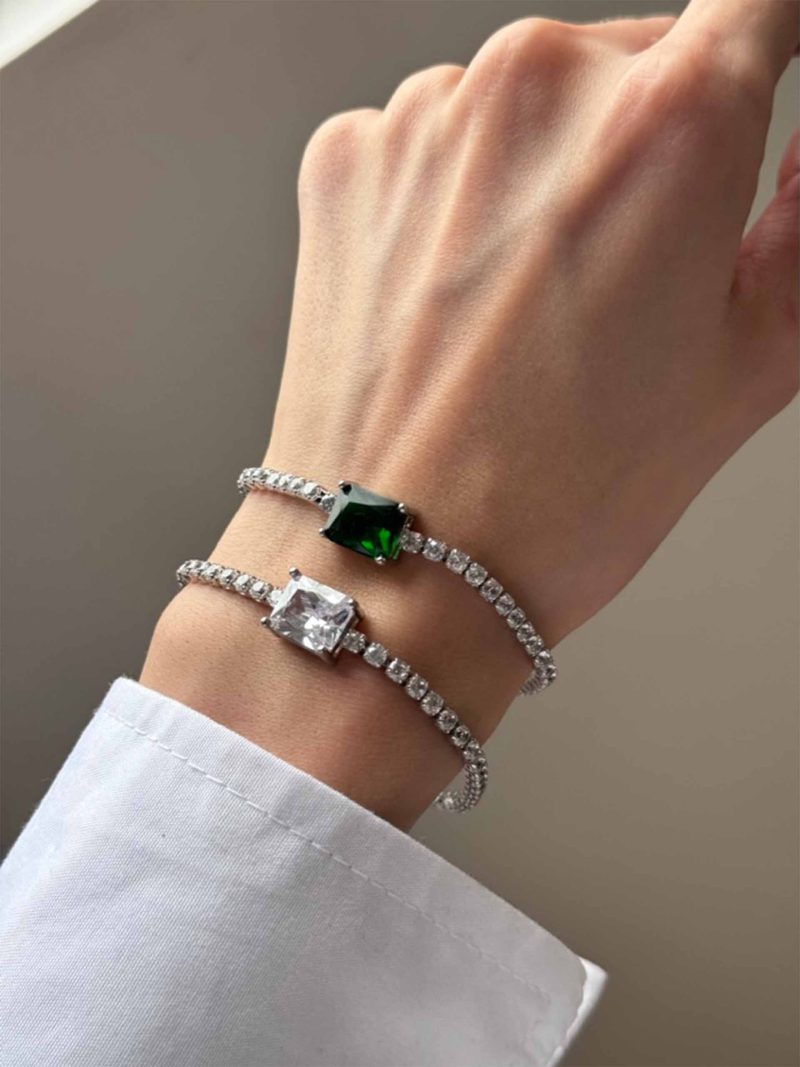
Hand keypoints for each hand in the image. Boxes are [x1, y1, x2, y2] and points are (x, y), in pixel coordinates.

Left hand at [143, 1, 798, 826]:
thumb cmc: (561, 496)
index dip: (759, 52)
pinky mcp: (347, 157)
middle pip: (636, 60)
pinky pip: (436, 140)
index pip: (757, 2)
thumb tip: (799, 156)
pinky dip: (457, 196)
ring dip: (546, 174)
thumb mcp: (750, 365)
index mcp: (669, 124)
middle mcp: (539, 87)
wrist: (398, 557)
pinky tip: (456, 297)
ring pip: (530, 104)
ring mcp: (427, 117)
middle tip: (623, 275)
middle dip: (648, 144)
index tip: (743, 99)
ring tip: (526, 306)